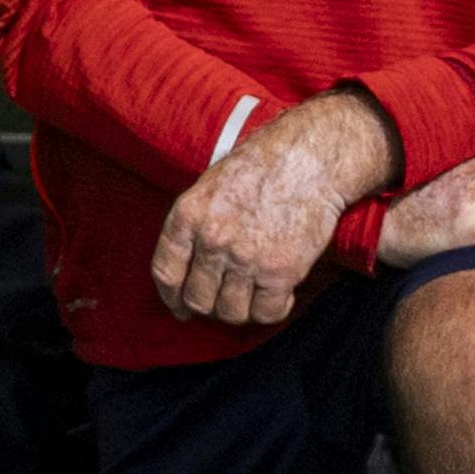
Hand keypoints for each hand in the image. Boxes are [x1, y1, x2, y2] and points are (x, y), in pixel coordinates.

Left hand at [151, 92, 386, 330]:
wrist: (309, 160)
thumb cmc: (262, 166)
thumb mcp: (211, 186)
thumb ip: (196, 225)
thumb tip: (189, 266)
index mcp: (188, 215)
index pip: (165, 272)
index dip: (171, 298)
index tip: (180, 308)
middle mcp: (212, 240)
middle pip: (197, 299)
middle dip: (208, 306)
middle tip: (223, 300)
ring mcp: (245, 258)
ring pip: (231, 312)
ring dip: (240, 310)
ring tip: (252, 294)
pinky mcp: (280, 271)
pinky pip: (266, 313)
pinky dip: (272, 311)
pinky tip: (278, 295)